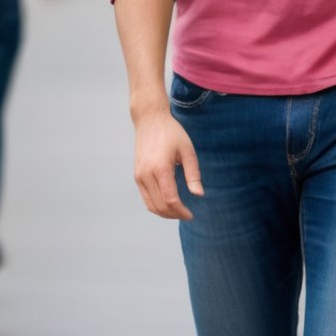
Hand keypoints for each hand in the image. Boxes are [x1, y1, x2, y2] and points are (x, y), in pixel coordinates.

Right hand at [133, 105, 203, 219]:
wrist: (150, 120)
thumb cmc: (171, 133)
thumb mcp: (187, 151)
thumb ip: (193, 174)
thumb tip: (199, 194)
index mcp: (160, 168)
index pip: (170, 199)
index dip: (181, 211)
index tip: (191, 215)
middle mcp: (146, 174)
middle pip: (159, 206)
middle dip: (174, 214)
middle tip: (186, 214)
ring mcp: (139, 176)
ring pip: (150, 205)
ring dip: (164, 213)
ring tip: (178, 212)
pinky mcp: (137, 175)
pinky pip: (145, 197)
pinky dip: (156, 205)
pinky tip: (168, 203)